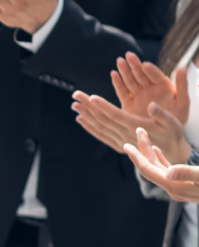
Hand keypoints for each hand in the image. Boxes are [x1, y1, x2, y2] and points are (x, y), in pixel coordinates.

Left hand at [72, 92, 190, 163]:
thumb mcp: (172, 122)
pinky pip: (100, 136)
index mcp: (135, 127)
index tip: (91, 97)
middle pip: (102, 119)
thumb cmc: (172, 134)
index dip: (103, 106)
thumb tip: (152, 105)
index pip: (116, 115)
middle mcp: (124, 135)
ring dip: (85, 115)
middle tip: (76, 94)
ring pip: (99, 126)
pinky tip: (80, 119)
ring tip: (74, 104)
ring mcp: (119, 141)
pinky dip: (89, 127)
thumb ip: (161, 114)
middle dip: (88, 106)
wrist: (170, 153)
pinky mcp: (118, 145)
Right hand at [111, 52, 188, 123]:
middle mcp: (150, 89)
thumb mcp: (183, 101)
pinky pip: (122, 92)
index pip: (156, 76)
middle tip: (128, 55)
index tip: (145, 65)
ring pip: (130, 81)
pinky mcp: (129, 104)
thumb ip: (182, 84)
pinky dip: (118, 83)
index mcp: (163, 86)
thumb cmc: (177, 117)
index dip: (150, 70)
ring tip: (120, 61)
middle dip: (134, 65)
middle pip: (141, 75)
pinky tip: (113, 74)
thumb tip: (182, 67)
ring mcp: (139, 96)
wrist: (166, 133)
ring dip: (125, 71)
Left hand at [125, 128, 198, 203]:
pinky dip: (160, 159)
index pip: (148, 170)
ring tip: (144, 136)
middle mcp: (173, 189)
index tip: (126, 144)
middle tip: (137, 131)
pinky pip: (167, 171)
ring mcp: (179, 188)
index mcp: (175, 186)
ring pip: (158, 168)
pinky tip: (157, 150)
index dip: (136, 156)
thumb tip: (167, 173)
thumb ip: (187, 174)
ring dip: (150, 153)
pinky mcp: (185, 184)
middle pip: (150, 168)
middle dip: (142, 150)